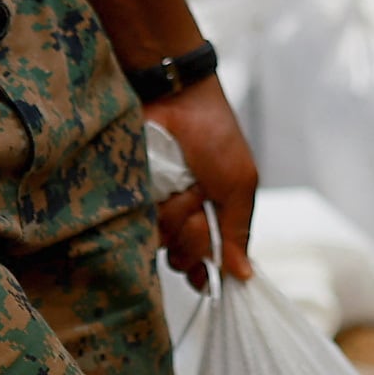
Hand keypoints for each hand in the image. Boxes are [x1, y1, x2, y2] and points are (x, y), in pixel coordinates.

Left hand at [146, 77, 256, 288]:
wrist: (179, 99)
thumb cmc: (216, 136)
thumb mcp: (239, 185)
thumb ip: (238, 232)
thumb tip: (243, 275)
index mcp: (211, 222)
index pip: (205, 266)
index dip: (204, 274)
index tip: (204, 275)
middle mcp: (180, 221)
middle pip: (183, 259)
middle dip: (195, 235)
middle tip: (200, 202)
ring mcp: (153, 210)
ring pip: (160, 242)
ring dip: (176, 214)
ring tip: (182, 184)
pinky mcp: (130, 198)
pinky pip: (137, 222)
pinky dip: (153, 206)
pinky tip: (160, 184)